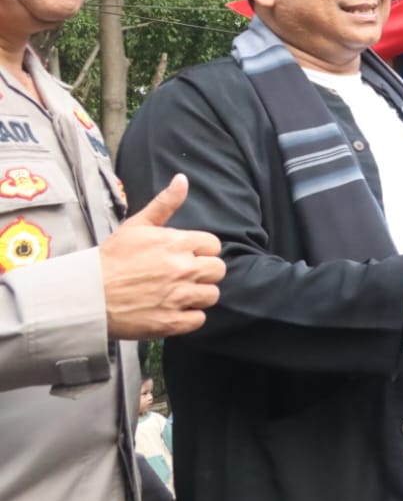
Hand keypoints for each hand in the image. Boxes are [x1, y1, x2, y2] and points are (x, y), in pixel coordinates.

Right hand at [102, 174, 225, 338]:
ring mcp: (178, 296)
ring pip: (211, 295)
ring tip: (178, 294)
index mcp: (178, 243)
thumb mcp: (137, 224)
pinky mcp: (171, 321)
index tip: (187, 256)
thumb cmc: (111, 258)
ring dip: (198, 295)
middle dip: (204, 272)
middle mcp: (183, 269)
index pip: (213, 246)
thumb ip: (165, 203)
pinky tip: (174, 310)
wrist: (87, 294)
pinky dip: (189, 317)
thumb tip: (183, 179)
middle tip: (184, 276)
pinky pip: (199, 319)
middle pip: (218, 270)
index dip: (202, 251)